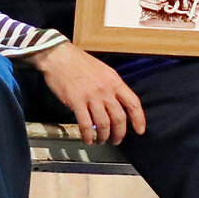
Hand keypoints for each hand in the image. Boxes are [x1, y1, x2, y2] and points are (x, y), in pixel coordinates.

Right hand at [29, 43, 146, 145]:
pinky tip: (87, 139)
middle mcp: (105, 90)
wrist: (59, 56)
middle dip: (119, 134)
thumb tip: (116, 104)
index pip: (133, 103)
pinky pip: (86, 124)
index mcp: (114, 81)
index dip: (139, 119)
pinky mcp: (76, 102)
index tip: (139, 130)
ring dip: (103, 137)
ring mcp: (91, 96)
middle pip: (119, 118)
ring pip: (103, 124)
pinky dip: (88, 135)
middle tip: (116, 140)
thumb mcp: (103, 70)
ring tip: (101, 141)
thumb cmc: (79, 62)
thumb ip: (111, 86)